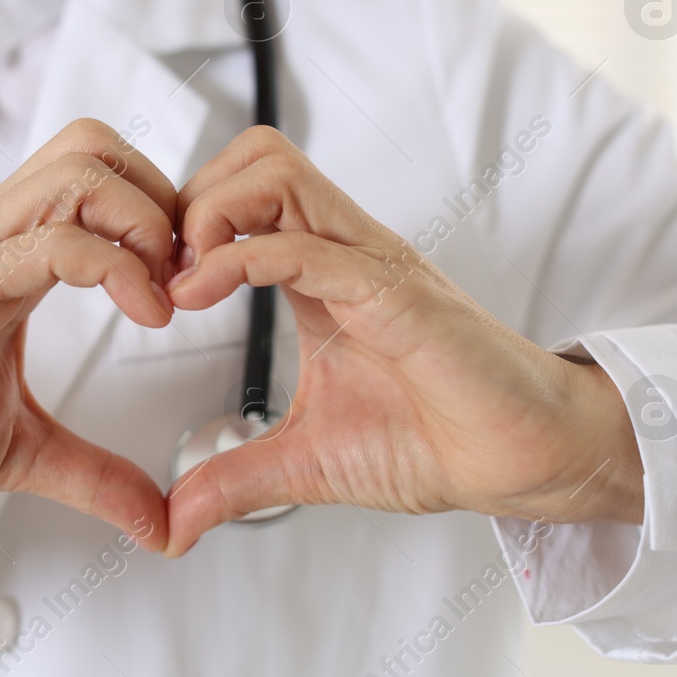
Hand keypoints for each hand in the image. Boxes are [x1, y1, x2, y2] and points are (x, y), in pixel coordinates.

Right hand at [0, 120, 175, 550]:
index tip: (189, 289)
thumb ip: (92, 474)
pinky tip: (144, 315)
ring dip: (148, 221)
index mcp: (11, 255)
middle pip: (99, 145)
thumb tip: (161, 524)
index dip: (162, 215)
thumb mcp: (17, 450)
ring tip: (165, 296)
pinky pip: (54, 240)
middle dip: (165, 198)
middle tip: (186, 278)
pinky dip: (118, 266)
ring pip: (83, 167)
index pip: (100, 175)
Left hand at [163, 127, 642, 555]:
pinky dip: (239, 259)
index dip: (184, 224)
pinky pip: (306, 245)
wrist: (523, 461)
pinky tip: (200, 297)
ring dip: (211, 214)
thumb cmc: (435, 442)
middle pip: (255, 156)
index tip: (154, 289)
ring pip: (276, 172)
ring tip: (184, 282)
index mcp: (321, 274)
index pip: (242, 193)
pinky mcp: (394, 293)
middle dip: (191, 199)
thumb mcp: (307, 463)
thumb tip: (176, 520)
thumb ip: (237, 479)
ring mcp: (370, 264)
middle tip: (163, 273)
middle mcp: (344, 252)